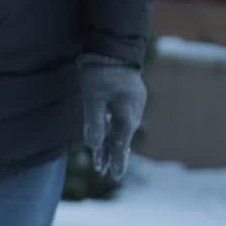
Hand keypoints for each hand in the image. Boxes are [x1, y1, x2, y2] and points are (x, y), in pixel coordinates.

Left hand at [80, 54, 146, 180]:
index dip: (117, 160)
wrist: (113, 49)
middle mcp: (133, 112)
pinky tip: (106, 139)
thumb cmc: (100, 74)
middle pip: (122, 138)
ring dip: (111, 144)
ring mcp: (133, 105)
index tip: (115, 176)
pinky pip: (121, 120)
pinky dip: (113, 131)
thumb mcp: (92, 99)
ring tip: (102, 162)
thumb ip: (94, 122)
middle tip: (108, 174)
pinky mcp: (129, 99)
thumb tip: (94, 145)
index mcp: (126, 114)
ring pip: (121, 129)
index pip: (121, 143)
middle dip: (113, 155)